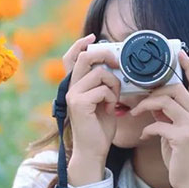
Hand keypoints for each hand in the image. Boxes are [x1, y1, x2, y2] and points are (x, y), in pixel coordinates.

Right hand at [62, 32, 121, 163]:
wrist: (93, 151)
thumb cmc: (100, 127)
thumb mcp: (103, 100)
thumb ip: (104, 84)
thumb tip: (115, 67)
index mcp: (75, 85)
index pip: (72, 57)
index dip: (81, 44)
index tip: (94, 36)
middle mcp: (70, 87)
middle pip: (85, 57)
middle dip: (105, 55)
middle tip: (117, 64)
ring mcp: (73, 95)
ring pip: (99, 73)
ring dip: (114, 84)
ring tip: (114, 99)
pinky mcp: (78, 103)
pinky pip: (102, 89)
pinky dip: (111, 98)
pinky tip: (110, 109)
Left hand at [129, 49, 188, 187]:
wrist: (188, 180)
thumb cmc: (180, 155)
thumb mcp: (175, 130)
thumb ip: (168, 114)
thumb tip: (153, 101)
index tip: (179, 53)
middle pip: (176, 88)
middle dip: (154, 90)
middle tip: (139, 98)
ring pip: (167, 101)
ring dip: (146, 105)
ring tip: (135, 112)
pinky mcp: (183, 138)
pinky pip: (159, 124)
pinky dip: (148, 128)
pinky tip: (143, 135)